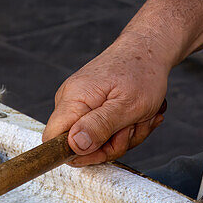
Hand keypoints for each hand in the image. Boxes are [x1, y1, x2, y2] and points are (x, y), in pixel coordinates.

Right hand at [43, 34, 169, 165]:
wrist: (149, 49)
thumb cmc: (142, 73)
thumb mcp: (128, 105)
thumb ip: (100, 126)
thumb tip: (74, 145)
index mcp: (73, 99)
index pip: (52, 140)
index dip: (77, 153)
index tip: (105, 146)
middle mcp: (70, 102)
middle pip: (80, 147)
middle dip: (112, 145)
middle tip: (133, 126)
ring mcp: (81, 106)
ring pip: (97, 143)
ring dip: (125, 136)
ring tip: (141, 116)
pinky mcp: (92, 108)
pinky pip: (105, 134)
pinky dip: (126, 129)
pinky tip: (140, 115)